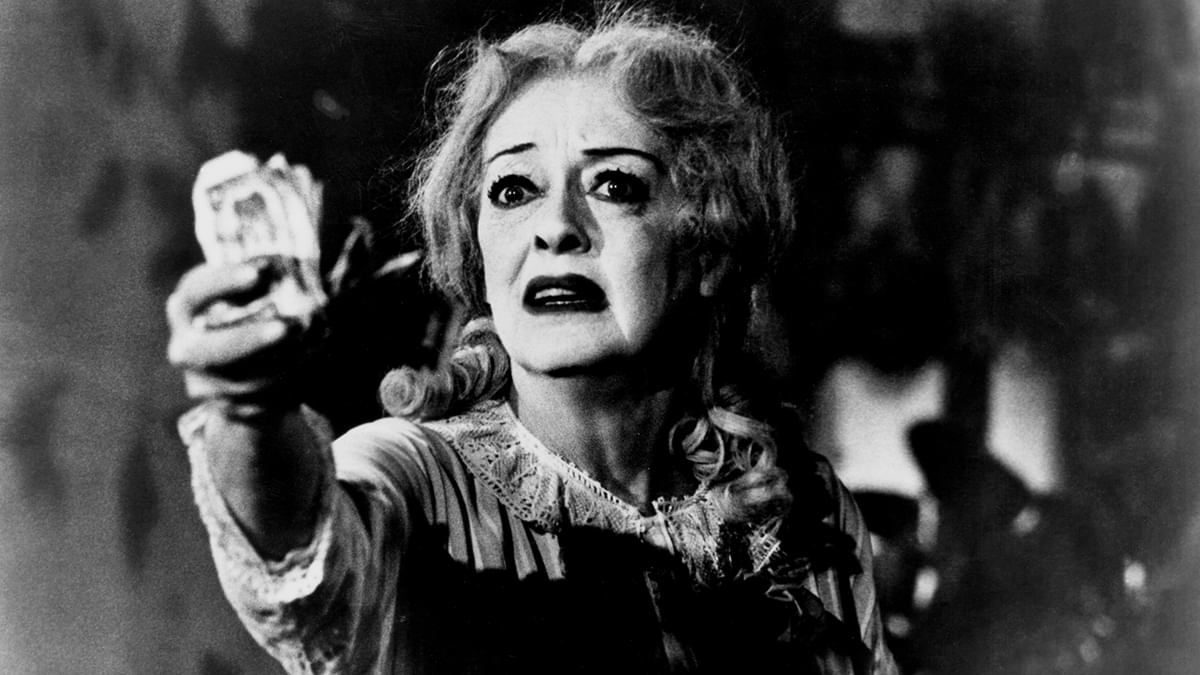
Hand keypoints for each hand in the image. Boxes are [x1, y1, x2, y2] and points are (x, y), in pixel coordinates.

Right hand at [166, 261, 310, 401]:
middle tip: (286, 328)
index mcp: (186, 309)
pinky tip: (311, 364)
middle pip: (205, 350)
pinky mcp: (230, 407)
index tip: (260, 272)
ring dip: (281, 365)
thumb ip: (264, 283)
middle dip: (247, 339)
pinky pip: (261, 399)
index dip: (223, 281)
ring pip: (240, 382)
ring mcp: (204, 384)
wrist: (243, 375)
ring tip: (312, 345)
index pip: (193, 291)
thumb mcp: (250, 296)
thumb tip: (298, 271)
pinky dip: (289, 381)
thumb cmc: (251, 316)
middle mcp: (186, 348)